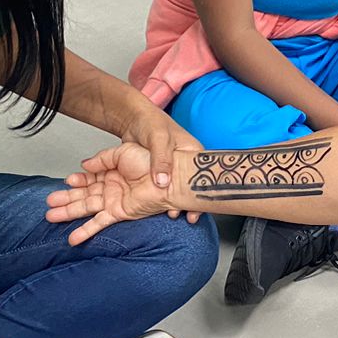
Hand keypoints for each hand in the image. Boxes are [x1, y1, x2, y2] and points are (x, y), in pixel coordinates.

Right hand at [46, 143, 173, 244]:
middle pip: (83, 195)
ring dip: (68, 213)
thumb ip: (102, 159)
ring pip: (86, 208)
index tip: (66, 182)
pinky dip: (85, 231)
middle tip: (48, 204)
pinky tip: (72, 239)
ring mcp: (114, 201)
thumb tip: (84, 165)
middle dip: (65, 200)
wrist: (167, 174)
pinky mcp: (119, 213)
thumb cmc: (151, 160)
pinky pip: (99, 223)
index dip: (77, 181)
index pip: (89, 179)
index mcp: (112, 173)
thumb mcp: (122, 152)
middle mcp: (112, 189)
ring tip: (50, 217)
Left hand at [119, 106, 202, 222]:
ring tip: (174, 215)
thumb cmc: (151, 123)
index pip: (203, 176)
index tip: (197, 210)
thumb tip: (163, 182)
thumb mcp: (158, 138)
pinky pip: (164, 191)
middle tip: (189, 217)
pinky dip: (162, 200)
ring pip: (178, 192)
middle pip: (192, 188)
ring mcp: (173, 171)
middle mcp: (185, 164)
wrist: (133, 120)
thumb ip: (161, 159)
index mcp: (193, 152)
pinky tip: (160, 209)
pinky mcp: (161, 176)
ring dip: (176, 204)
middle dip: (190, 204)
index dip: (201, 194)